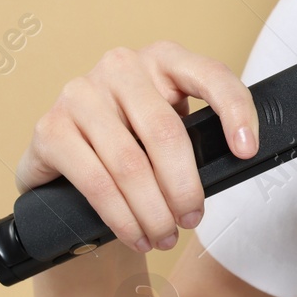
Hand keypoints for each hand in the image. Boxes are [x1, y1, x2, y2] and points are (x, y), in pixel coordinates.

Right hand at [16, 41, 258, 254]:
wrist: (67, 168)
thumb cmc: (132, 149)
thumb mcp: (169, 134)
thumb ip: (198, 136)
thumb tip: (238, 161)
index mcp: (162, 60)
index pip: (209, 75)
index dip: (235, 111)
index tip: (247, 151)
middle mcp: (120, 67)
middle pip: (165, 132)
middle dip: (184, 187)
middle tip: (191, 220)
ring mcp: (80, 93)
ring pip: (130, 164)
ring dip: (153, 212)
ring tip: (164, 237)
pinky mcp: (50, 127)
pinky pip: (95, 182)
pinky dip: (121, 218)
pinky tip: (135, 235)